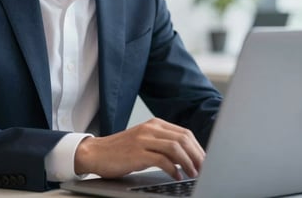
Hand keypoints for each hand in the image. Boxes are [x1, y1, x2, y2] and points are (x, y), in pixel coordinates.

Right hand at [74, 118, 204, 179]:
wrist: (96, 152)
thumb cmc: (121, 151)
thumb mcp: (144, 142)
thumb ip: (163, 144)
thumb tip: (187, 157)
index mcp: (155, 124)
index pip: (184, 133)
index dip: (198, 148)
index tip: (205, 161)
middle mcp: (150, 128)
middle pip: (183, 139)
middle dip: (197, 156)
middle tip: (205, 169)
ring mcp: (143, 139)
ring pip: (175, 147)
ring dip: (188, 163)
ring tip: (194, 174)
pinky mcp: (137, 152)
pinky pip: (162, 160)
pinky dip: (173, 169)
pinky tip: (176, 176)